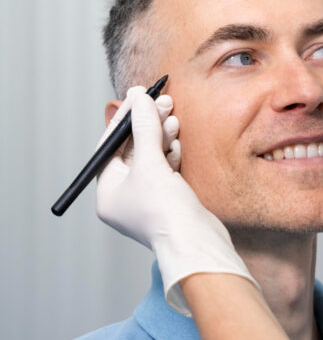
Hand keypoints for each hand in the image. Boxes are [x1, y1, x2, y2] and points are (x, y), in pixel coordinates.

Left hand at [96, 86, 258, 315]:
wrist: (197, 244)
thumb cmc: (166, 211)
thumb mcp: (150, 164)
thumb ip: (145, 129)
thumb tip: (139, 98)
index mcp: (108, 193)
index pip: (110, 147)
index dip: (126, 119)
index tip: (139, 96)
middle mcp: (125, 197)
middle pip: (132, 151)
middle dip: (148, 126)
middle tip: (162, 102)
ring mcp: (148, 200)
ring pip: (152, 158)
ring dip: (162, 137)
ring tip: (173, 119)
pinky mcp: (170, 200)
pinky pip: (166, 169)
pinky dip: (171, 153)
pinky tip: (178, 142)